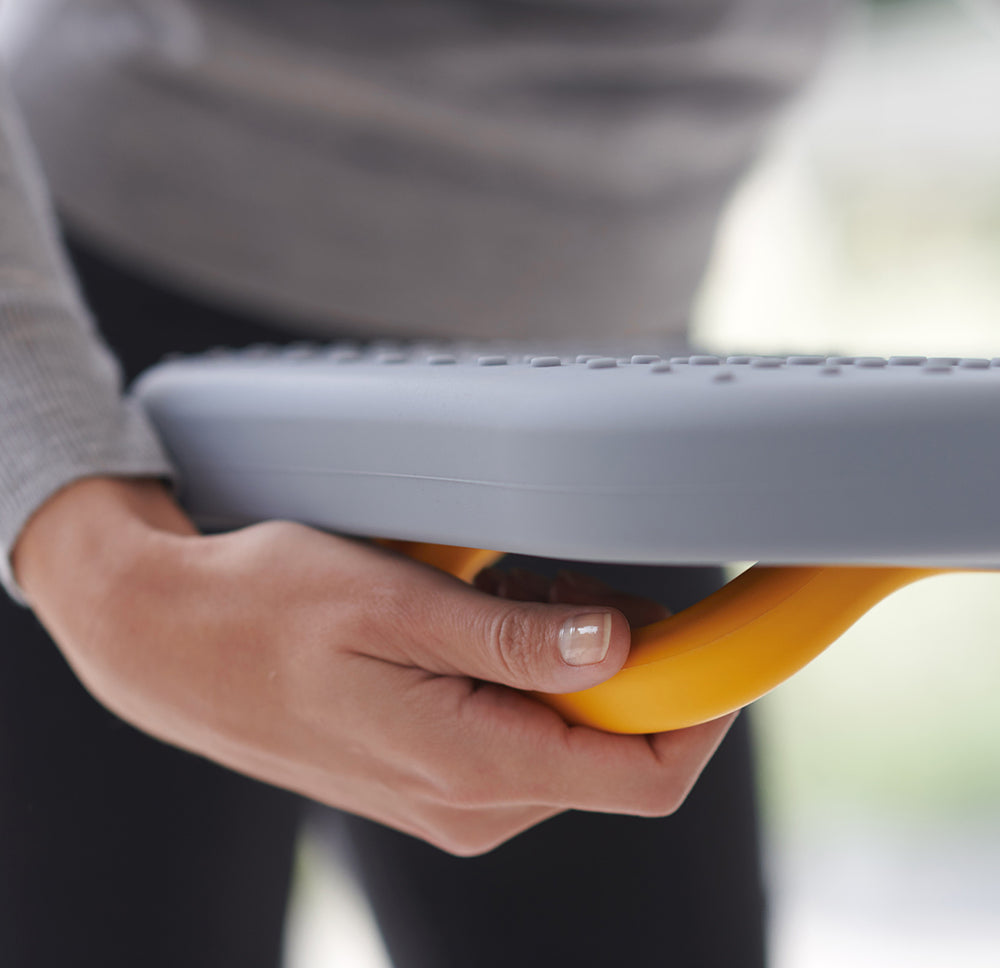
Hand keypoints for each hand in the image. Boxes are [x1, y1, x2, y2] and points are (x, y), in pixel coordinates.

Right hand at [13, 478, 735, 854]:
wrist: (167, 641)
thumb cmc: (264, 609)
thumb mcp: (393, 603)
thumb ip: (515, 639)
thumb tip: (623, 648)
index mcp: (474, 766)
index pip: (645, 773)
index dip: (703, 706)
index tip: (722, 631)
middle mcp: (474, 803)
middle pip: (613, 750)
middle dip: (626, 664)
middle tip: (568, 581)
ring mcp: (452, 794)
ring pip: (568, 737)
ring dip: (572, 663)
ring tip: (505, 592)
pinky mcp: (433, 771)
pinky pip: (522, 733)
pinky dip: (531, 676)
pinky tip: (481, 620)